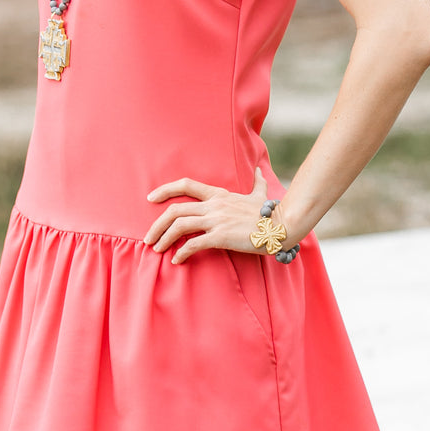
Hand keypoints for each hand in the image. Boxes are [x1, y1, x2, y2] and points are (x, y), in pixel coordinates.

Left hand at [145, 167, 270, 264]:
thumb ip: (256, 182)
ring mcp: (216, 220)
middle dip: (157, 224)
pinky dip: (181, 253)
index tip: (150, 199)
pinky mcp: (221, 236)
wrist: (281, 225)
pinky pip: (193, 244)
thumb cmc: (269, 212)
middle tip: (148, 237)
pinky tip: (176, 260)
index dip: (165, 190)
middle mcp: (214, 205)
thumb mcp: (259, 193)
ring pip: (180, 225)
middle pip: (176, 209)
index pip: (186, 185)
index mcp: (218, 194)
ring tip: (156, 249)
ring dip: (164, 238)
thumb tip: (259, 169)